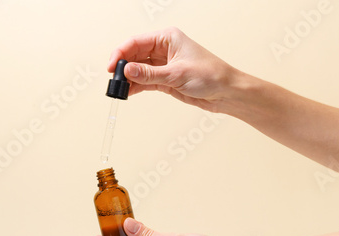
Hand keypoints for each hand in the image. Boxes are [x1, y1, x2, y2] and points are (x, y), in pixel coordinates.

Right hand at [107, 27, 239, 112]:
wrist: (226, 93)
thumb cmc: (211, 75)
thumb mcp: (177, 74)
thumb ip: (149, 74)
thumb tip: (127, 70)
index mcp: (168, 38)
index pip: (137, 42)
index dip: (121, 54)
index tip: (112, 67)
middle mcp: (164, 50)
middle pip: (135, 56)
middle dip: (123, 67)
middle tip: (114, 80)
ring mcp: (164, 65)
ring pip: (139, 70)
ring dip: (129, 79)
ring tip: (119, 89)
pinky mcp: (166, 80)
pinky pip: (146, 81)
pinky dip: (136, 87)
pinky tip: (128, 92)